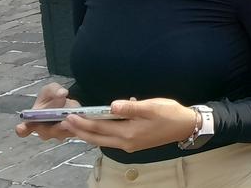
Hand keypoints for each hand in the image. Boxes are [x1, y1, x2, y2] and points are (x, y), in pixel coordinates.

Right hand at [15, 83, 81, 140]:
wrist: (65, 101)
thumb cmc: (52, 96)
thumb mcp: (52, 88)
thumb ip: (54, 89)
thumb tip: (62, 93)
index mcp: (32, 120)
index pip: (23, 129)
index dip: (22, 129)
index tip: (22, 127)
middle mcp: (42, 129)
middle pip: (45, 133)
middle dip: (53, 129)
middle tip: (61, 124)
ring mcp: (55, 133)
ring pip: (60, 134)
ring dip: (66, 128)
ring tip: (72, 120)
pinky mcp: (68, 132)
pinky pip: (72, 133)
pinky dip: (76, 127)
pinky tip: (80, 120)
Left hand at [64, 98, 198, 152]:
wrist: (185, 127)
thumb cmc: (170, 114)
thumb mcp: (152, 107)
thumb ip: (130, 107)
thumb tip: (111, 106)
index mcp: (129, 133)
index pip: (99, 128)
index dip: (83, 122)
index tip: (69, 116)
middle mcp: (126, 142)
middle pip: (96, 138)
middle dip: (79, 130)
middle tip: (64, 122)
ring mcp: (129, 145)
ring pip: (101, 141)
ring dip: (87, 134)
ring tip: (74, 127)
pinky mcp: (133, 144)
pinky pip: (109, 141)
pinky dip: (98, 136)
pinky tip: (95, 130)